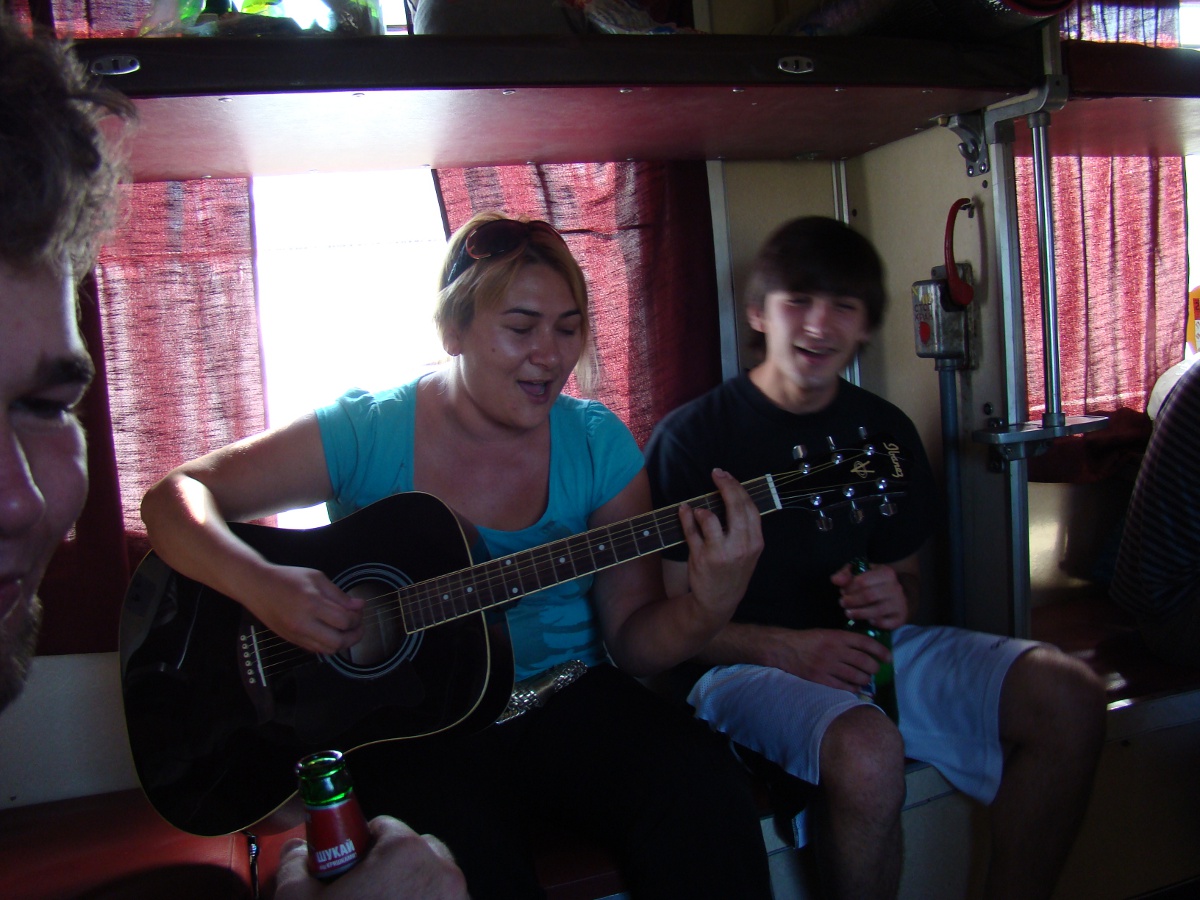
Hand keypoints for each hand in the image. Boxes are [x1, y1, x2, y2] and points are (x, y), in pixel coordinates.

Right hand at [243, 563, 364, 653]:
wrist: (257, 586)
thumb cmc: (286, 578)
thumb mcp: (317, 578)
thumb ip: (339, 595)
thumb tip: (359, 606)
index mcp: (312, 603)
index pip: (344, 621)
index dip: (357, 618)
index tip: (359, 611)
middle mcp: (303, 623)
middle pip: (338, 642)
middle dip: (354, 635)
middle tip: (358, 626)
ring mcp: (296, 634)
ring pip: (328, 650)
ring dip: (342, 643)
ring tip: (347, 631)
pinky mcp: (292, 640)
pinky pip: (316, 650)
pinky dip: (327, 644)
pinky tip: (331, 633)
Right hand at [275, 815, 468, 899]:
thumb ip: (295, 865)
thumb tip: (296, 850)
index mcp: (405, 853)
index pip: (384, 827)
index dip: (359, 845)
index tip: (347, 865)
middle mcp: (442, 874)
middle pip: (415, 852)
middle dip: (390, 867)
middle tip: (363, 893)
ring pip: (434, 882)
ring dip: (412, 891)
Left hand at [679, 468, 763, 621]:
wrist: (719, 601)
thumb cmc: (733, 571)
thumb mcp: (748, 551)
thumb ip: (743, 527)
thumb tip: (732, 496)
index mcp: (755, 542)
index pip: (750, 508)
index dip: (738, 488)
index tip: (728, 476)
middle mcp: (741, 546)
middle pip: (735, 507)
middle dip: (726, 486)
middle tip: (716, 474)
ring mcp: (720, 552)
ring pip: (710, 518)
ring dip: (702, 508)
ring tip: (698, 508)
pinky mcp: (702, 557)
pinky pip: (691, 531)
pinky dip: (686, 517)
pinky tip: (684, 511)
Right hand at [763, 627, 887, 692]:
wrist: (784, 649)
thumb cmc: (807, 640)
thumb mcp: (827, 633)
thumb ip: (845, 640)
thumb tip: (867, 649)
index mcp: (837, 636)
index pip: (866, 643)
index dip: (880, 651)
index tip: (888, 657)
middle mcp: (835, 650)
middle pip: (864, 661)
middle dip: (874, 668)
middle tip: (875, 670)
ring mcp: (828, 666)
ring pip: (856, 676)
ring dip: (865, 679)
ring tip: (866, 679)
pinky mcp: (820, 679)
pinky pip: (843, 687)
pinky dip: (853, 688)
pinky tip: (855, 687)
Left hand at [830, 561, 909, 630]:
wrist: (896, 598)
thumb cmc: (873, 584)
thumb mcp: (859, 575)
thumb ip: (845, 575)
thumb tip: (835, 580)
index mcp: (886, 573)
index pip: (862, 581)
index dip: (848, 588)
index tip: (843, 592)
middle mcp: (896, 587)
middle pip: (869, 596)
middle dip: (852, 601)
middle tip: (843, 603)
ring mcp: (900, 603)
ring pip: (877, 611)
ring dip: (859, 613)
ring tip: (848, 613)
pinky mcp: (900, 618)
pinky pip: (885, 623)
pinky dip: (874, 623)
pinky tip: (866, 620)